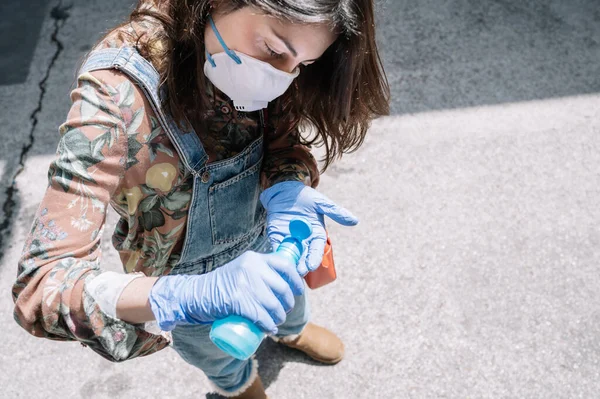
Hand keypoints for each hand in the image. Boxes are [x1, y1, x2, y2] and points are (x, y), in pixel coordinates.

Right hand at [148, 251, 303, 333]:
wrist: (196, 293)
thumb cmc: (222, 284)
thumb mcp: (242, 268)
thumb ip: (258, 270)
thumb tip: (284, 282)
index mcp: (254, 258)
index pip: (285, 265)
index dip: (296, 280)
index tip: (298, 291)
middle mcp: (251, 267)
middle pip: (282, 287)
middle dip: (288, 303)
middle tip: (284, 311)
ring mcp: (244, 283)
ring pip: (273, 304)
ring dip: (279, 317)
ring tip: (277, 321)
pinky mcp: (237, 300)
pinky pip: (260, 315)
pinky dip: (268, 325)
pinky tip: (270, 329)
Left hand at [260, 181, 357, 275]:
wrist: (286, 189)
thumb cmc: (306, 197)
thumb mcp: (321, 203)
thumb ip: (336, 212)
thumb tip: (355, 221)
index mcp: (316, 235)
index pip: (316, 250)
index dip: (314, 258)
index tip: (312, 266)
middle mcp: (304, 241)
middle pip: (304, 256)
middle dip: (302, 264)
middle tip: (299, 271)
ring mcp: (290, 240)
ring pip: (291, 255)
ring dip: (290, 262)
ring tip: (288, 269)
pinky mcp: (276, 236)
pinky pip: (277, 247)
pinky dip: (276, 254)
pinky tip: (276, 260)